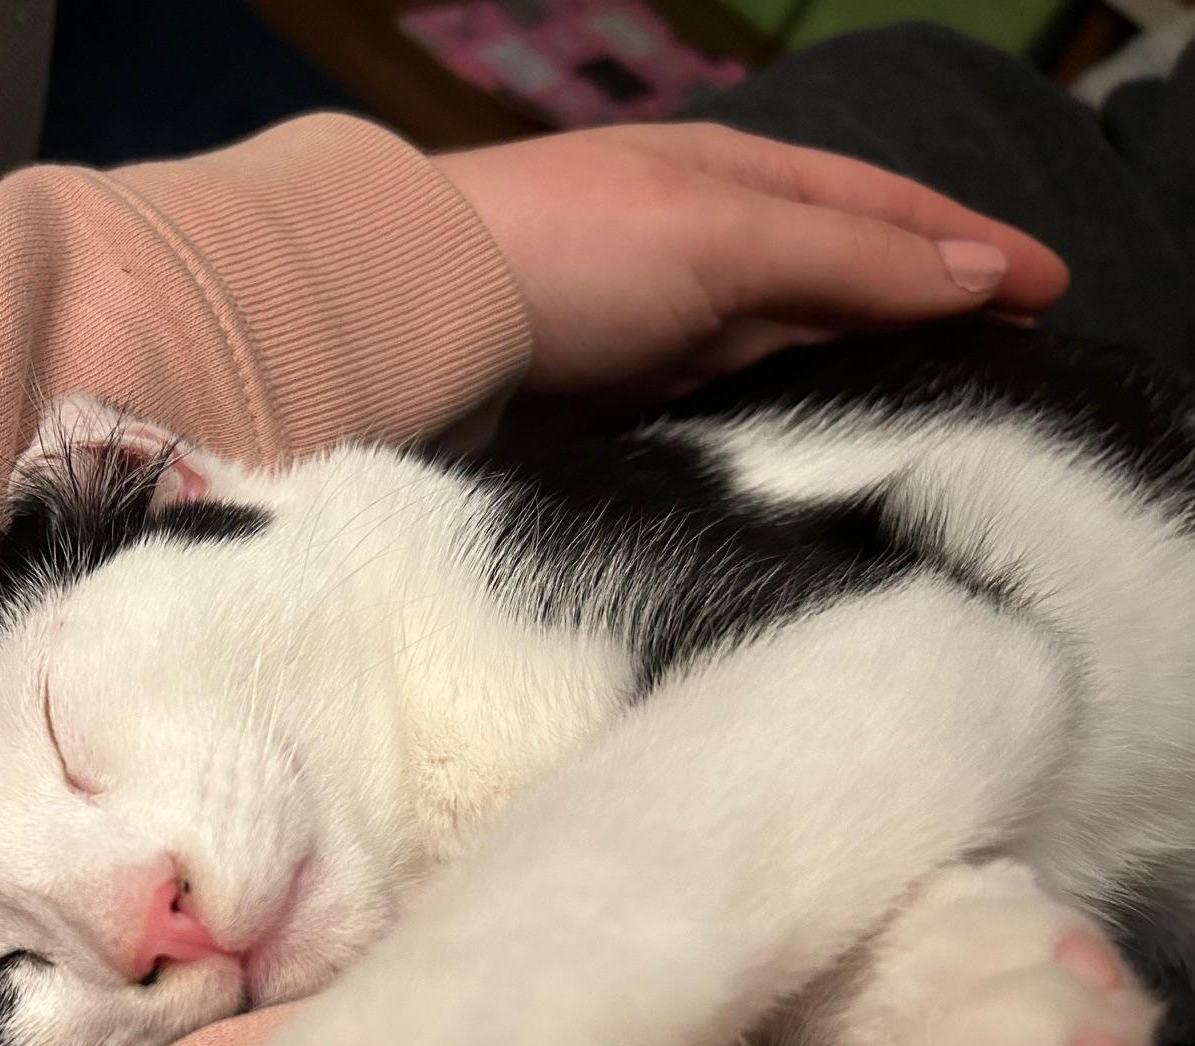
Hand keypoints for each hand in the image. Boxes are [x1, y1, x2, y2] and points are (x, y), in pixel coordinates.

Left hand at [438, 123, 1069, 396]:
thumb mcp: (724, 237)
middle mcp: (697, 243)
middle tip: (1008, 381)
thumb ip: (847, 262)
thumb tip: (977, 275)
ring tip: (931, 429)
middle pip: (836, 284)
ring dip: (850, 380)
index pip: (878, 210)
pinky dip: (769, 424)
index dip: (967, 247)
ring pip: (779, 353)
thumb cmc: (565, 250)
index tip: (1051, 295)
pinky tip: (808, 456)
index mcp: (733, 178)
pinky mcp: (607, 395)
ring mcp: (651, 322)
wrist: (403, 318)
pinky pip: (716, 409)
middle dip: (920, 321)